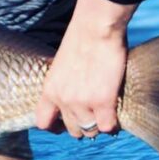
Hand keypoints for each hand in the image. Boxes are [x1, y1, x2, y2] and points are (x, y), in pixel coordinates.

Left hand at [35, 0, 135, 138]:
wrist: (95, 28)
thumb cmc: (80, 41)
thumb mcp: (60, 66)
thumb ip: (63, 84)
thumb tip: (72, 98)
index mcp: (49, 90)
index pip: (43, 122)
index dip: (55, 127)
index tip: (64, 124)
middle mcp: (63, 100)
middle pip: (72, 130)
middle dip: (82, 125)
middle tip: (93, 115)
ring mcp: (83, 103)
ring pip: (90, 131)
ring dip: (98, 125)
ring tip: (105, 114)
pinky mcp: (103, 101)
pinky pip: (107, 127)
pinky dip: (113, 123)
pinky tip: (115, 112)